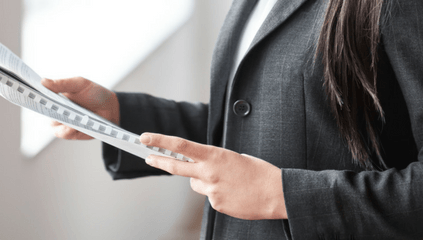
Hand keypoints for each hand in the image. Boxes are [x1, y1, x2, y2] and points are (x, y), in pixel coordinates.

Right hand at [41, 77, 119, 139]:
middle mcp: (56, 110)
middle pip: (43, 111)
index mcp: (55, 96)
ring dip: (59, 120)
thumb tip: (43, 81)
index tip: (29, 91)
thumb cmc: (95, 94)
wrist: (111, 109)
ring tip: (67, 115)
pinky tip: (74, 125)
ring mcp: (63, 122)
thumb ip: (62, 84)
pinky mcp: (71, 133)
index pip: (40, 96)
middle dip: (45, 108)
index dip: (34, 95)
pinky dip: (68, 129)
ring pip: (53, 123)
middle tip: (48, 104)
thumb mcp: (79, 84)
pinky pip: (64, 133)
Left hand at [140, 133, 287, 219]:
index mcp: (215, 155)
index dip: (160, 141)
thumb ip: (215, 162)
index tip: (146, 138)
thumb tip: (202, 170)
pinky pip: (211, 196)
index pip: (181, 145)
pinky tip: (234, 193)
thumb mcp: (236, 158)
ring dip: (204, 181)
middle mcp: (209, 172)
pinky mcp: (216, 204)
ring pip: (196, 184)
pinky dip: (219, 194)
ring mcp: (211, 190)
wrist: (275, 193)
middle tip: (148, 157)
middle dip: (160, 161)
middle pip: (176, 167)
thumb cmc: (259, 172)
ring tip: (227, 181)